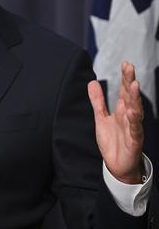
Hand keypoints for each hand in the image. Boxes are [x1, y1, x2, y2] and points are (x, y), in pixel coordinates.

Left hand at [88, 62, 143, 183]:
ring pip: (135, 110)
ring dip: (135, 97)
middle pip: (131, 96)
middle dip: (130, 82)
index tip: (125, 64)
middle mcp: (129, 116)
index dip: (125, 78)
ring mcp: (133, 127)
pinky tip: (133, 111)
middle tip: (130, 68)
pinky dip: (134, 120)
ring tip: (134, 85)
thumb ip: (98, 101)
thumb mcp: (100, 118)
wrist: (117, 164)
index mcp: (122, 110)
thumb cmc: (112, 141)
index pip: (124, 91)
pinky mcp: (134, 140)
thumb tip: (92, 82)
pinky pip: (135, 129)